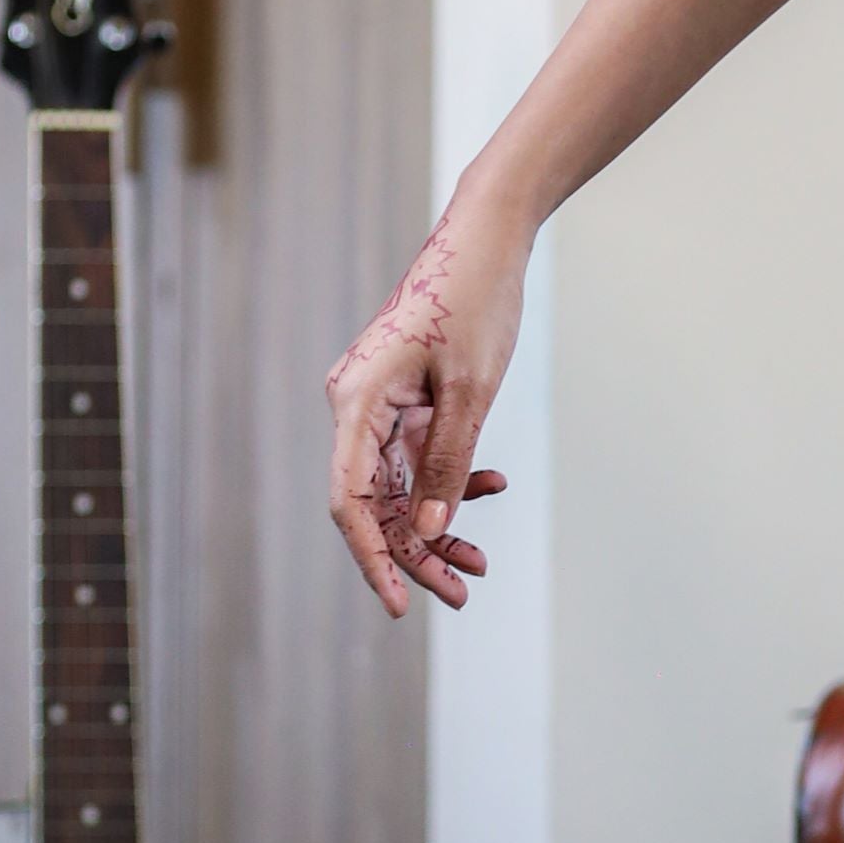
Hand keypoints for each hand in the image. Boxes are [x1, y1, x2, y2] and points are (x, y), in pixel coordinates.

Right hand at [326, 197, 525, 614]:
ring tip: (478, 564)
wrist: (487, 239)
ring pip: (398, 486)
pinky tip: (491, 484)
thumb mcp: (471, 391)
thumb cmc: (476, 301)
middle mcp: (355, 407)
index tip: (402, 603)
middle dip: (417, 552)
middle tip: (463, 592)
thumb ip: (449, 461)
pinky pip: (415, 456)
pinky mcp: (401, 399)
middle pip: (376, 502)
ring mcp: (377, 404)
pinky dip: (449, 479)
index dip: (373, 557)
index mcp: (356, 403)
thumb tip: (432, 528)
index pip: (352, 502)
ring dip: (438, 524)